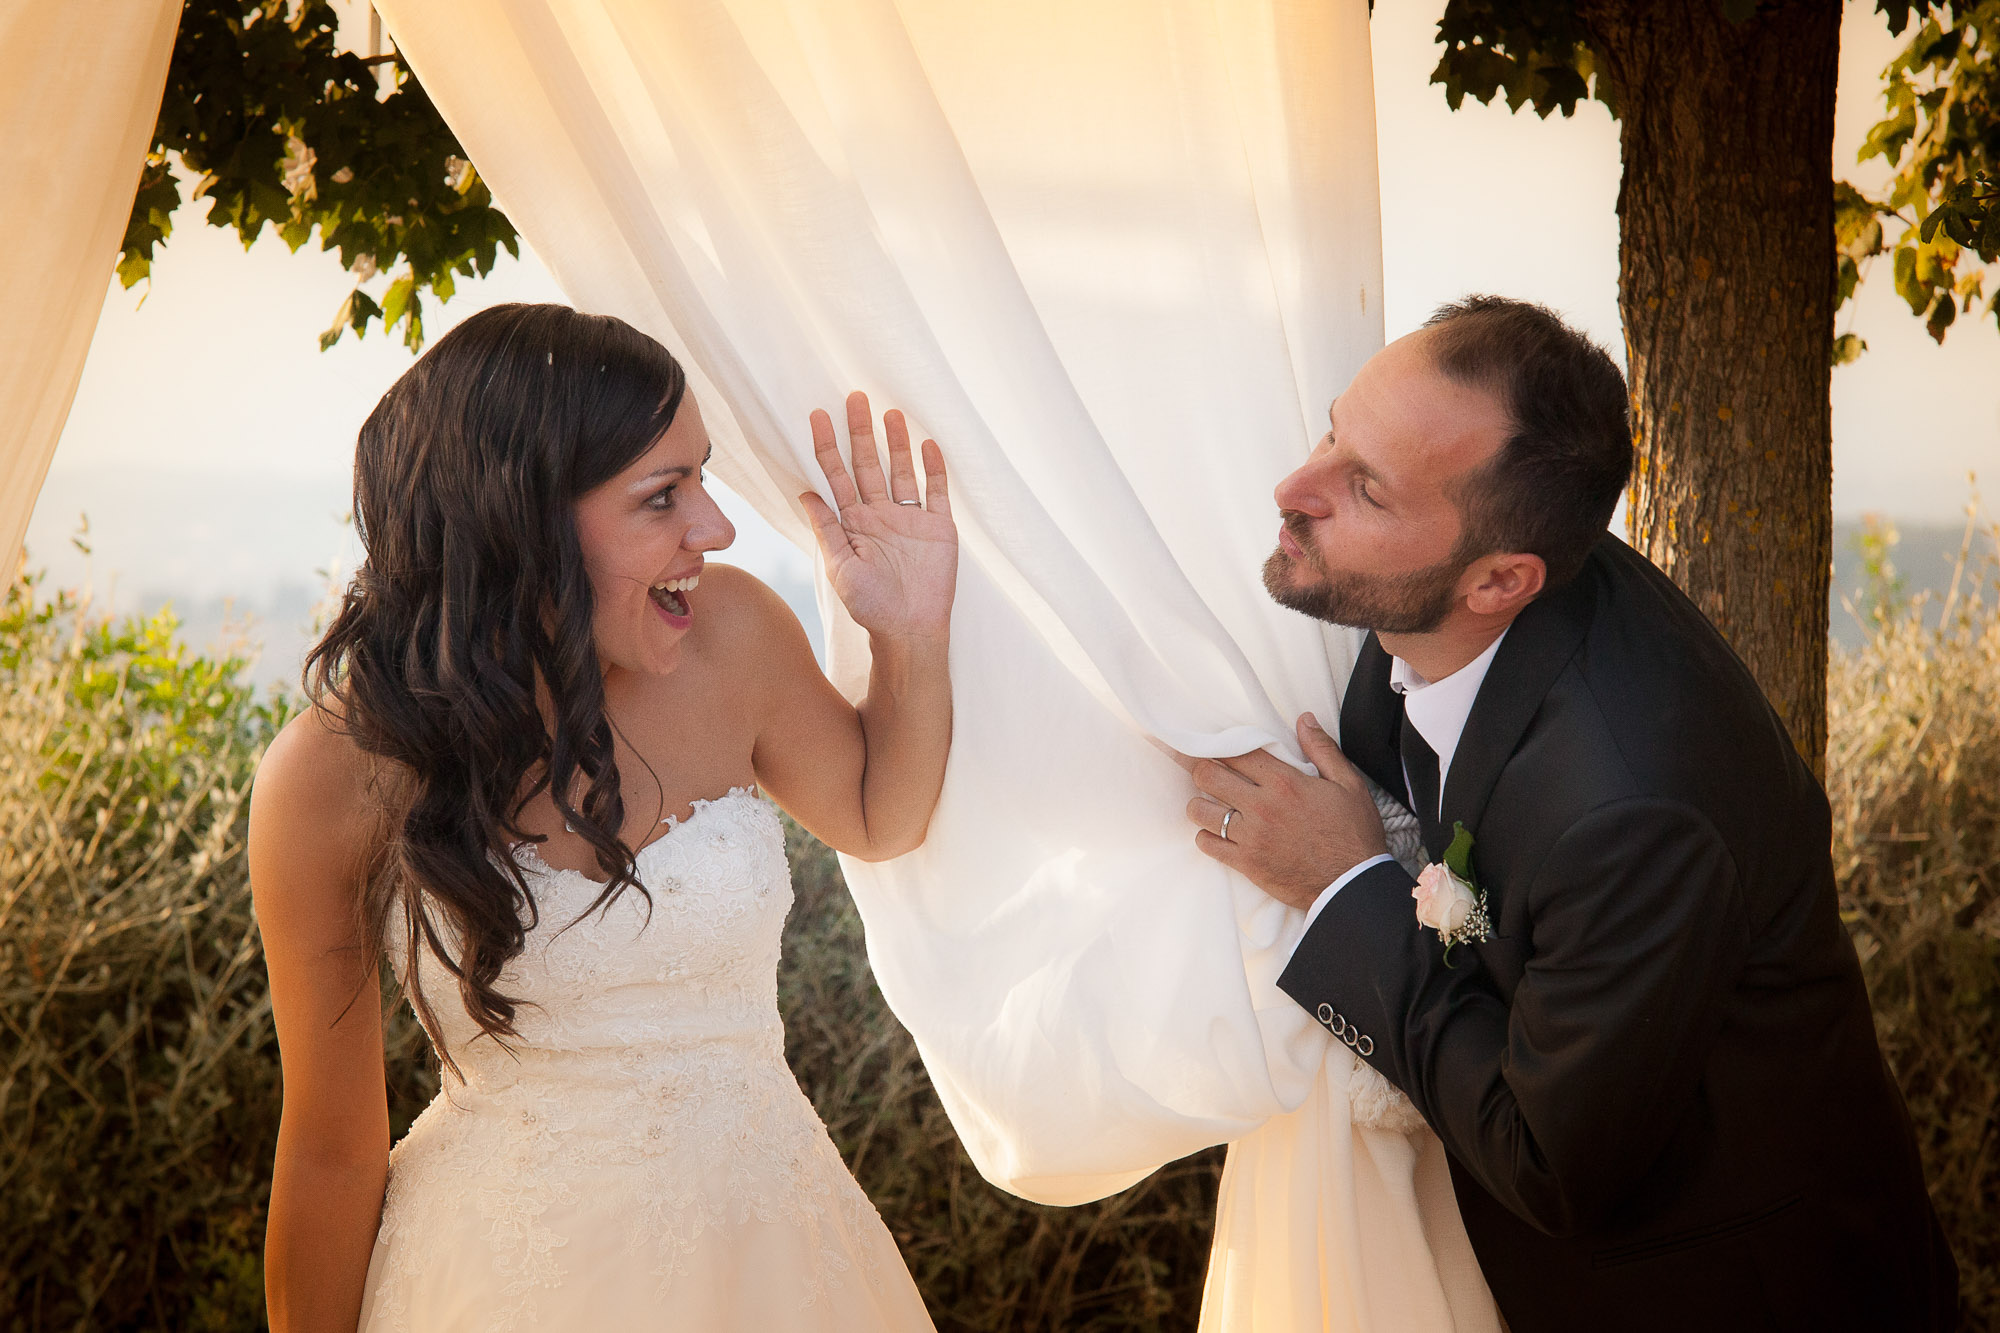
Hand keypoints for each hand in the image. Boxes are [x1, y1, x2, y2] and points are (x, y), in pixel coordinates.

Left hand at [800, 391, 957, 640]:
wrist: (910, 630)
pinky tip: (929, 444)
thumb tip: (804, 493)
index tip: (817, 416)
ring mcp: (910, 519)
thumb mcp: (840, 567)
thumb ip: (826, 529)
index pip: (835, 475)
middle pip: (868, 464)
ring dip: (896, 442)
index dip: (826, 446)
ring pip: (901, 471)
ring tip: (891, 412)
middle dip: (860, 431)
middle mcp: (880, 515)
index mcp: (853, 523)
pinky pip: (937, 492)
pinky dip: (934, 468)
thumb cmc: (871, 606)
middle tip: (854, 398)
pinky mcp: (938, 527)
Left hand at [1182, 712, 1388, 910]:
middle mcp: (1262, 806)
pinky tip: (1217, 833)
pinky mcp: (1246, 863)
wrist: (1353, 885)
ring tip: (1211, 803)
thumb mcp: (1348, 784)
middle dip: (1202, 769)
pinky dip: (1206, 836)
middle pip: (1207, 775)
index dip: (1220, 746)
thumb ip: (1323, 749)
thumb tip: (1305, 719)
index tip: (1215, 747)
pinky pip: (1207, 844)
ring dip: (1201, 803)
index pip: (1236, 752)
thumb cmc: (1353, 834)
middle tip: (1206, 771)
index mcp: (1285, 782)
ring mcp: (1251, 836)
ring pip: (1200, 810)